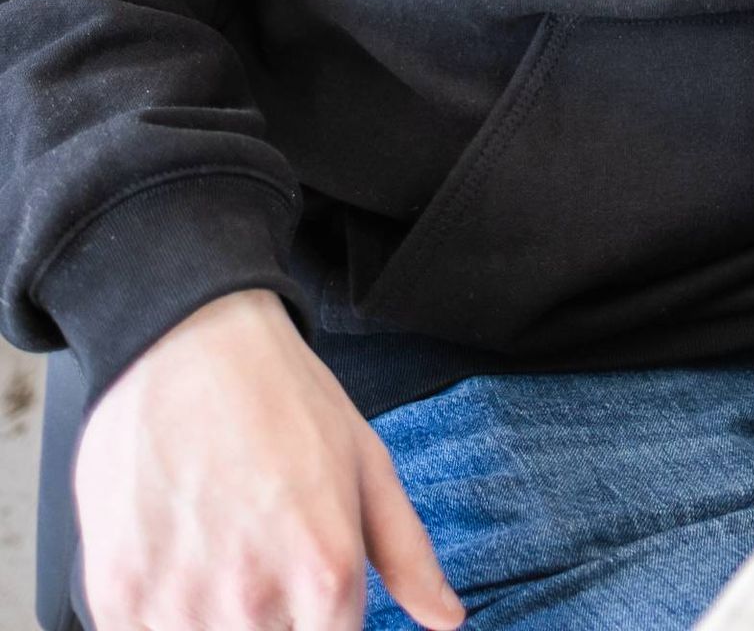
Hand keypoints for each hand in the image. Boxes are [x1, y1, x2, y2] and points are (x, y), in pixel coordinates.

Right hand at [74, 288, 464, 630]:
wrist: (183, 339)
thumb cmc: (279, 393)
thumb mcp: (367, 460)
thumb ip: (408, 554)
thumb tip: (448, 619)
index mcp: (326, 572)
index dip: (321, 620)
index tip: (306, 592)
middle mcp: (254, 601)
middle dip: (271, 618)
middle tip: (259, 553)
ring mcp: (180, 604)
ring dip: (212, 616)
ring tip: (215, 549)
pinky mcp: (116, 597)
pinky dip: (158, 611)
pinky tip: (172, 557)